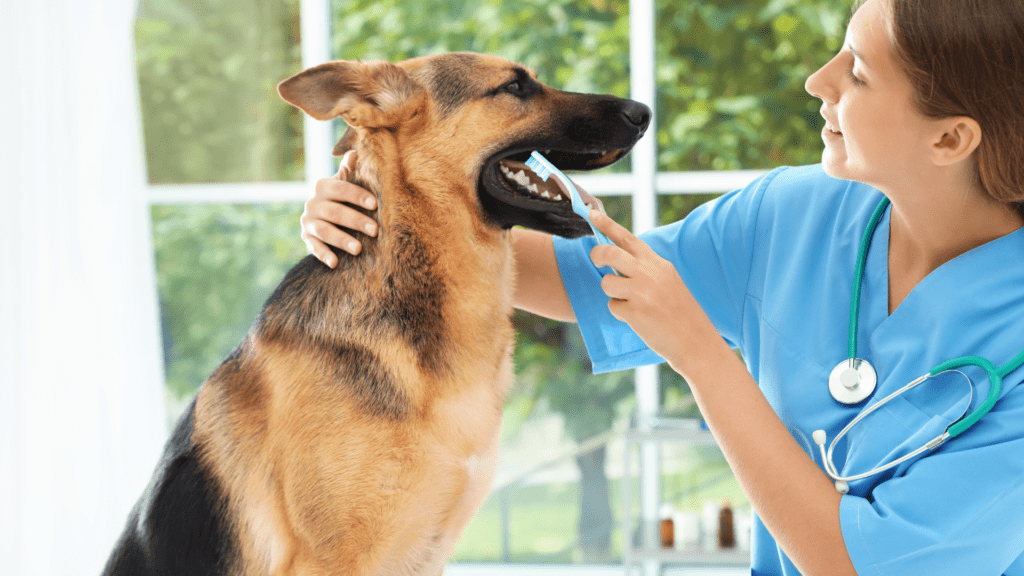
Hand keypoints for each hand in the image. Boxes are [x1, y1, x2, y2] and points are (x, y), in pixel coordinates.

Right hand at [300, 150, 378, 266]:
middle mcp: (313, 203)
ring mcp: (308, 221)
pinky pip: (313, 247)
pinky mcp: (306, 238)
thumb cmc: (341, 197)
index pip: (341, 189)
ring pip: (325, 230)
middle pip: (335, 212)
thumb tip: (357, 150)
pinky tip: (335, 263)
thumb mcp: (344, 182)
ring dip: (341, 240)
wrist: (321, 215)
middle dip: (356, 221)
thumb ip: (350, 169)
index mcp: (323, 186)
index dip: (358, 195)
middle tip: (375, 230)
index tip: (375, 204)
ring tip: (359, 249)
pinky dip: (323, 254)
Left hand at [587, 209, 715, 371]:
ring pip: (607, 282)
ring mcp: (642, 292)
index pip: (628, 238)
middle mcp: (649, 273)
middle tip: (596, 261)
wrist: (696, 341)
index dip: (607, 225)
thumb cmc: (680, 312)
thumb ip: (645, 268)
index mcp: (658, 263)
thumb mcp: (668, 281)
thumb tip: (616, 258)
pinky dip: (621, 313)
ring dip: (612, 293)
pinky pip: (613, 306)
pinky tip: (639, 319)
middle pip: (610, 253)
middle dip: (597, 255)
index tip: (591, 213)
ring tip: (631, 303)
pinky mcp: (635, 312)